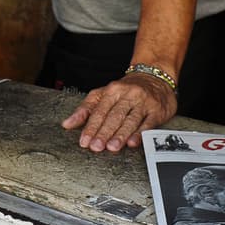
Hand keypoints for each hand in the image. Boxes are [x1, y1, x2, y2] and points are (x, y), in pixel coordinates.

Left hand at [61, 74, 176, 152]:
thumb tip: (67, 124)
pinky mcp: (156, 110)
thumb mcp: (103, 94)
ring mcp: (143, 102)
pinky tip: (133, 142)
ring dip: (120, 135)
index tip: (84, 141)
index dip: (91, 127)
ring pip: (130, 120)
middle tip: (96, 146)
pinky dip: (140, 133)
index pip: (99, 111)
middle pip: (114, 115)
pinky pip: (148, 123)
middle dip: (104, 132)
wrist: (155, 77)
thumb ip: (85, 109)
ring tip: (112, 147)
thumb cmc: (126, 90)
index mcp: (112, 90)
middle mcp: (127, 95)